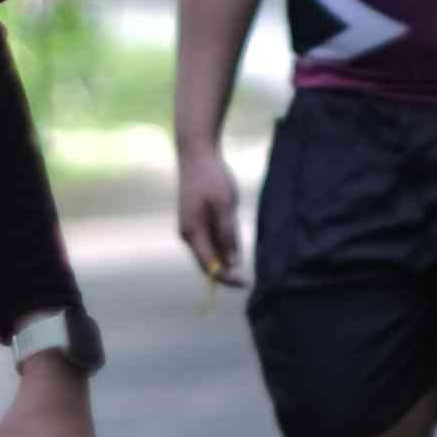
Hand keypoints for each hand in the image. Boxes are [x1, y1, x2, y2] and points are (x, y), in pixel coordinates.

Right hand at [175, 133, 240, 289]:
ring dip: (226, 253)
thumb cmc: (212, 178)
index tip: (245, 282)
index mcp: (192, 233)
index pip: (208, 266)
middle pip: (207, 262)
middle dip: (226, 270)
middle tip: (248, 275)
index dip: (226, 278)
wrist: (196, 153)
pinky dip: (223, 241)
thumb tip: (232, 262)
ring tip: (237, 234)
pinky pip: (210, 238)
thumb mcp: (225, 206)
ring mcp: (191, 227)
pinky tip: (231, 227)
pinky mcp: (196, 219)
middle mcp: (188, 234)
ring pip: (210, 250)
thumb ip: (228, 234)